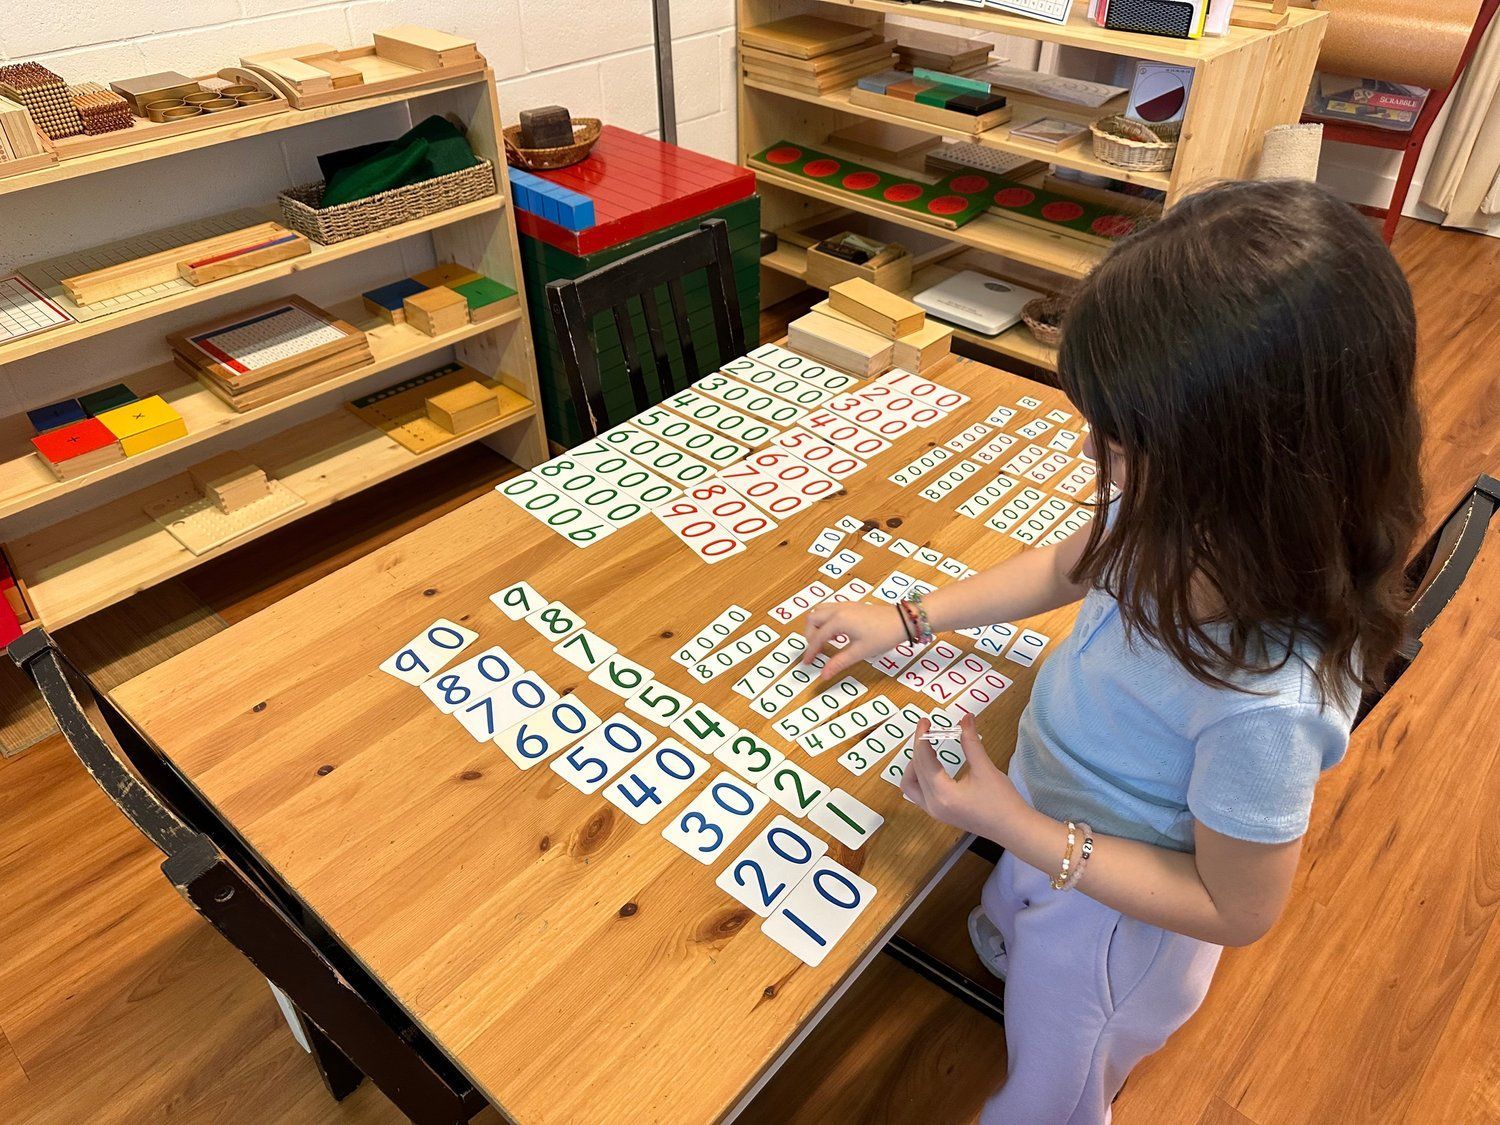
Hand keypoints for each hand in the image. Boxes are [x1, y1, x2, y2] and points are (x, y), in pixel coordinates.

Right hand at [803, 600, 908, 679]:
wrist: (902, 621)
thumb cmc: (883, 635)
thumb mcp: (860, 652)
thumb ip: (839, 662)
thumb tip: (824, 674)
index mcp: (838, 621)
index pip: (817, 637)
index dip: (811, 652)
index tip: (808, 662)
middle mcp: (838, 610)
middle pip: (813, 619)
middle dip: (810, 635)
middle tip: (815, 650)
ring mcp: (845, 605)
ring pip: (820, 611)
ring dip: (817, 624)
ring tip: (825, 640)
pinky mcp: (852, 605)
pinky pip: (830, 609)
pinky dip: (826, 619)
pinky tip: (837, 632)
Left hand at [900, 716, 1028, 842]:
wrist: (1013, 829)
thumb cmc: (1002, 800)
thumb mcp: (985, 768)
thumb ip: (971, 742)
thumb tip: (966, 717)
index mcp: (942, 794)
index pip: (923, 760)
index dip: (922, 737)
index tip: (925, 721)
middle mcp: (932, 805)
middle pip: (914, 771)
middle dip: (918, 748)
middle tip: (928, 730)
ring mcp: (934, 812)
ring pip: (911, 785)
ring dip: (914, 765)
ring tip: (927, 748)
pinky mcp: (939, 814)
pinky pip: (918, 793)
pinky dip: (920, 776)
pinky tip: (932, 765)